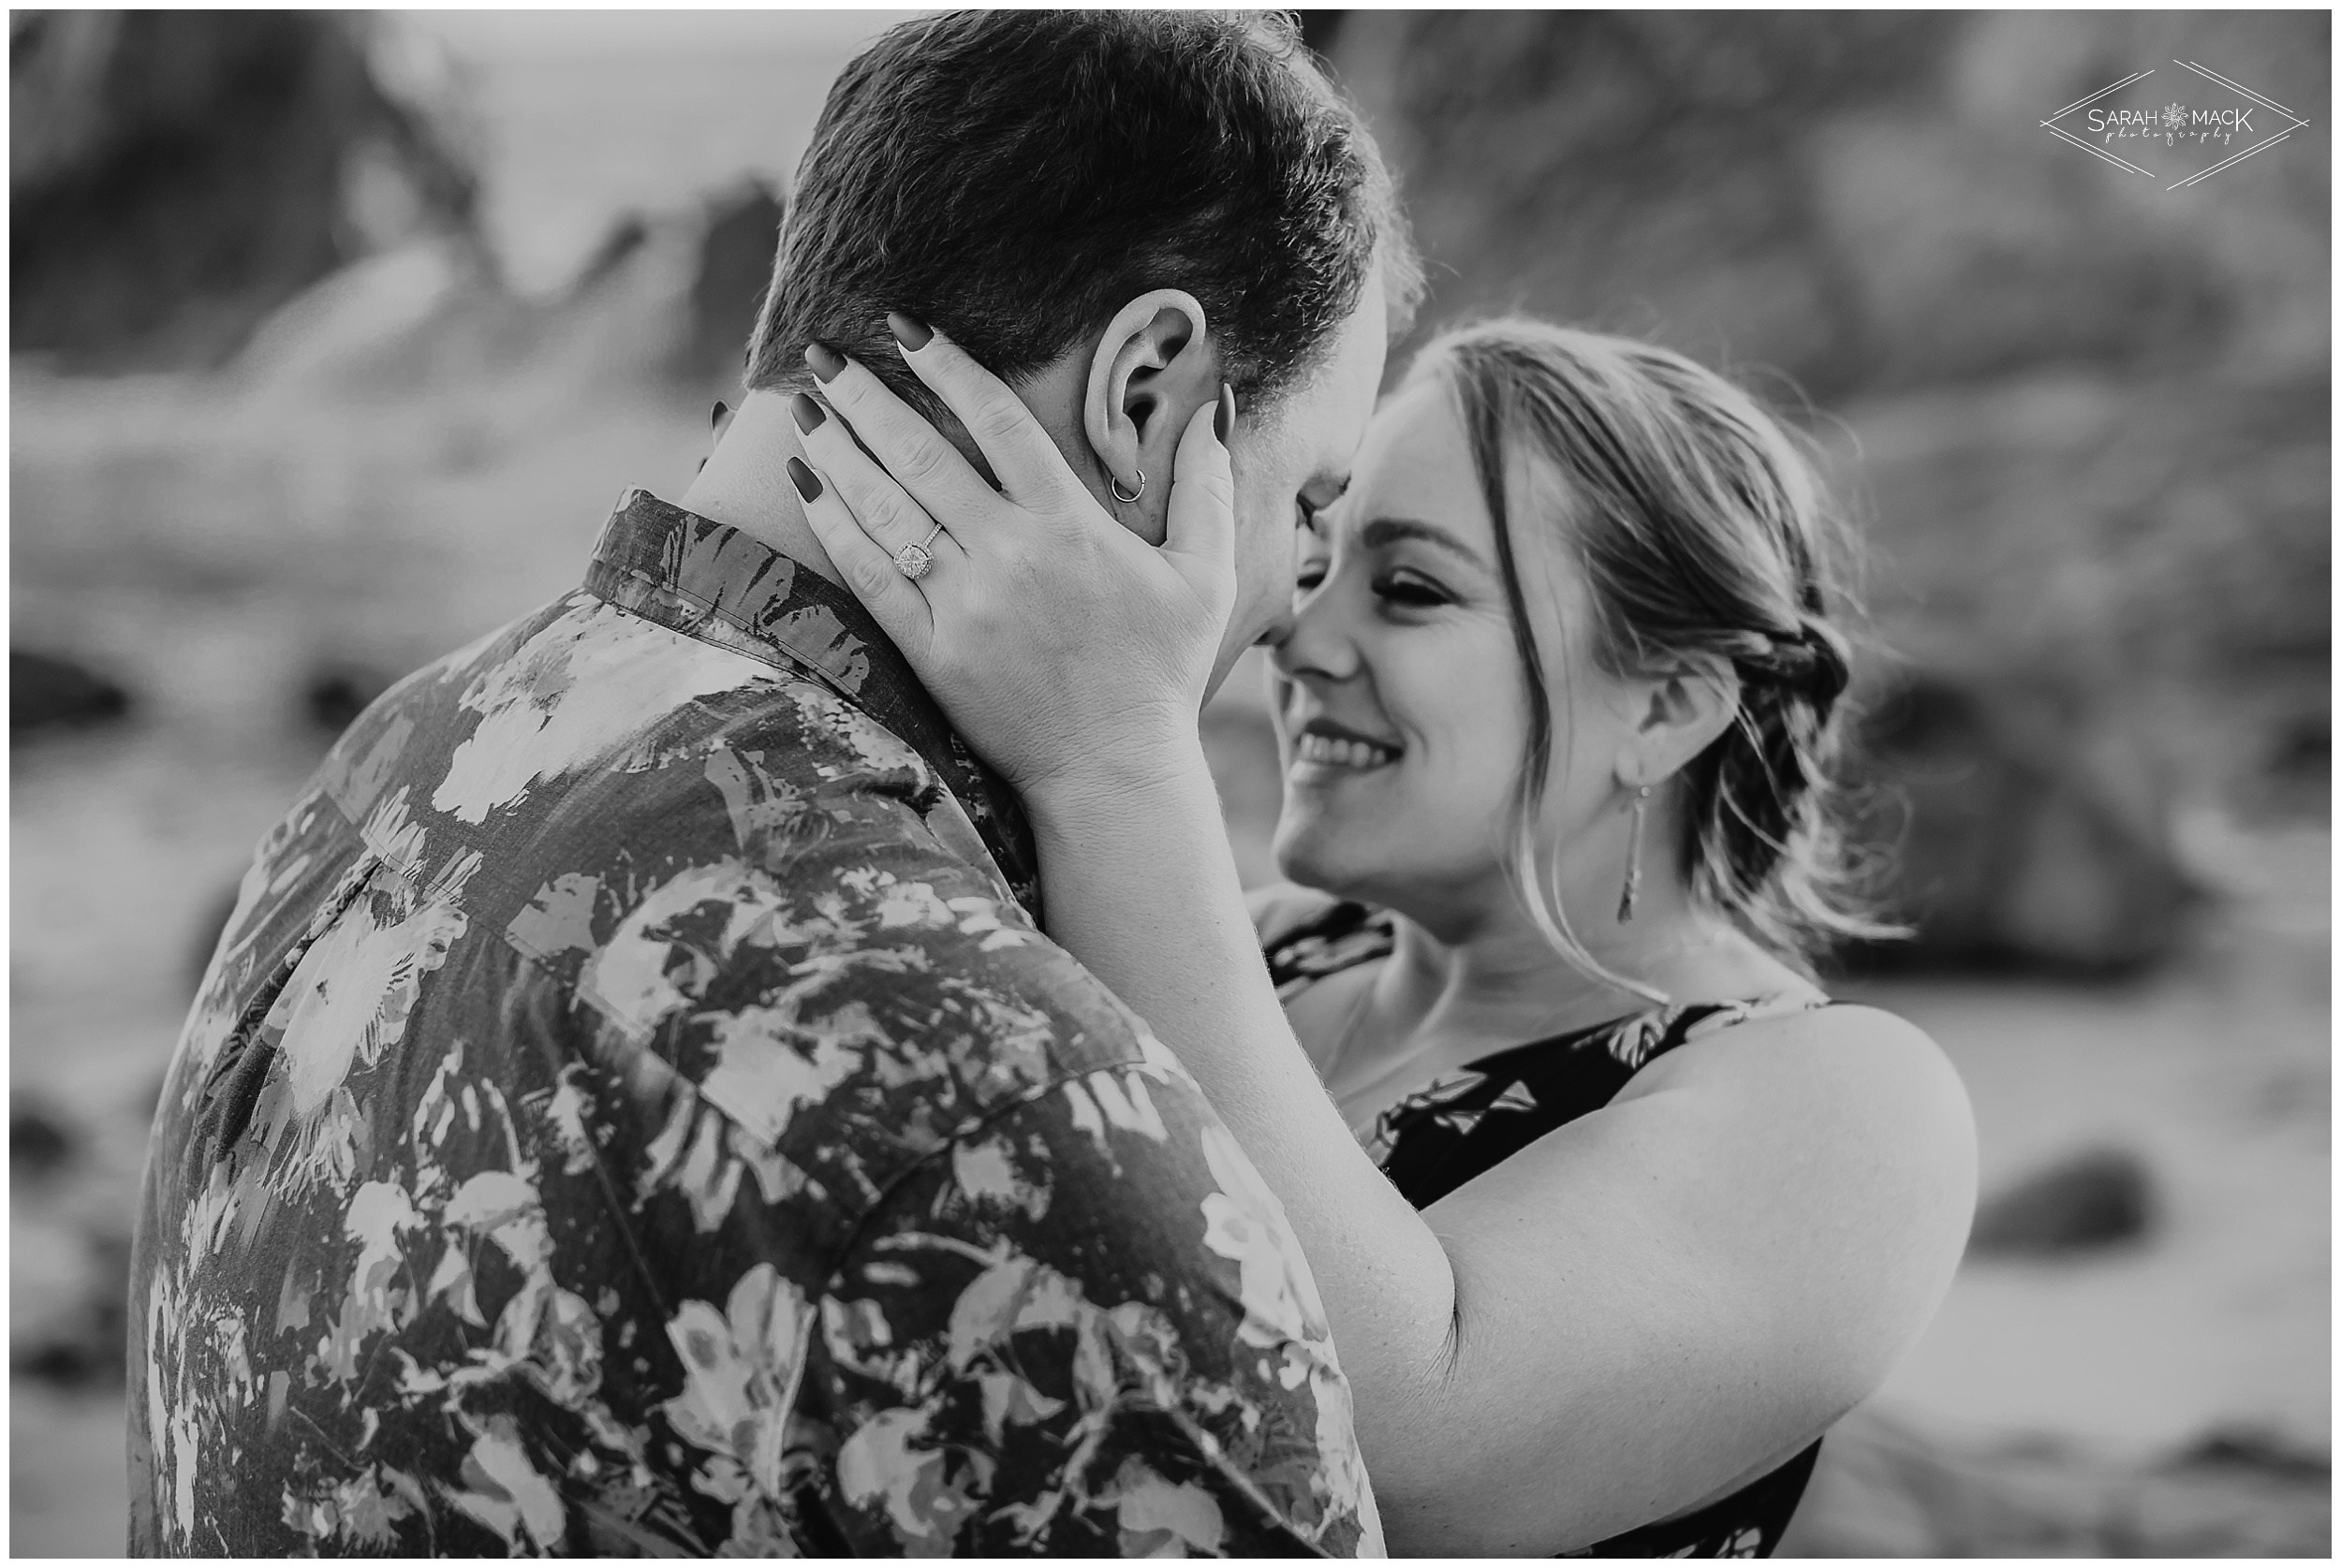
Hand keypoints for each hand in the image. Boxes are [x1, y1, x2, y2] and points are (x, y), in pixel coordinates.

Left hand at [788, 323, 1237, 805]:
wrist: (1112, 769)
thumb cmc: (1162, 671)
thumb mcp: (1206, 575)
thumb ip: (1208, 485)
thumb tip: (1218, 404)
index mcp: (1071, 526)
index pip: (997, 421)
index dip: (948, 366)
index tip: (909, 329)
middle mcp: (1011, 556)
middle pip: (921, 453)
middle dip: (866, 395)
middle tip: (824, 354)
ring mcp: (965, 604)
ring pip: (884, 507)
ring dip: (837, 448)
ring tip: (803, 406)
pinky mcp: (931, 651)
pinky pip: (869, 575)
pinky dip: (833, 525)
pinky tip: (805, 485)